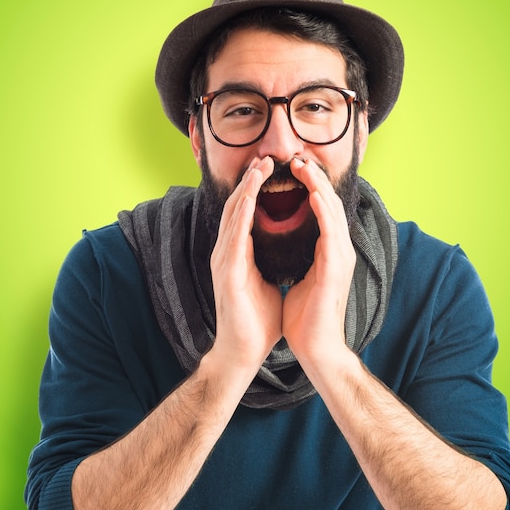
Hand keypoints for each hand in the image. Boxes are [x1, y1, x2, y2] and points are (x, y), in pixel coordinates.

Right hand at [209, 157, 282, 372]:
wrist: (244, 352)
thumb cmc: (257, 320)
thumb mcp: (267, 280)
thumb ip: (270, 259)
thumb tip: (285, 245)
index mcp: (238, 253)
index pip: (246, 213)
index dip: (256, 189)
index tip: (271, 169)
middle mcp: (227, 252)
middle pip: (237, 206)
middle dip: (251, 181)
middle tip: (265, 157)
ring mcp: (224, 262)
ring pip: (234, 215)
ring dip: (246, 189)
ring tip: (259, 167)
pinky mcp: (227, 274)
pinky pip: (235, 237)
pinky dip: (242, 214)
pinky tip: (250, 197)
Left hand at [282, 157, 355, 364]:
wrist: (314, 348)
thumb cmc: (306, 316)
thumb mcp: (302, 276)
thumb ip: (303, 255)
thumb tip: (291, 240)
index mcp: (329, 251)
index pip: (322, 210)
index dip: (311, 187)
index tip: (295, 169)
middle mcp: (339, 250)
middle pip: (330, 204)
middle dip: (315, 178)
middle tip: (299, 157)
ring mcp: (340, 259)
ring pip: (334, 212)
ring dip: (319, 187)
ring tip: (305, 166)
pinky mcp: (335, 270)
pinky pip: (331, 234)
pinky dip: (324, 212)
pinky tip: (315, 195)